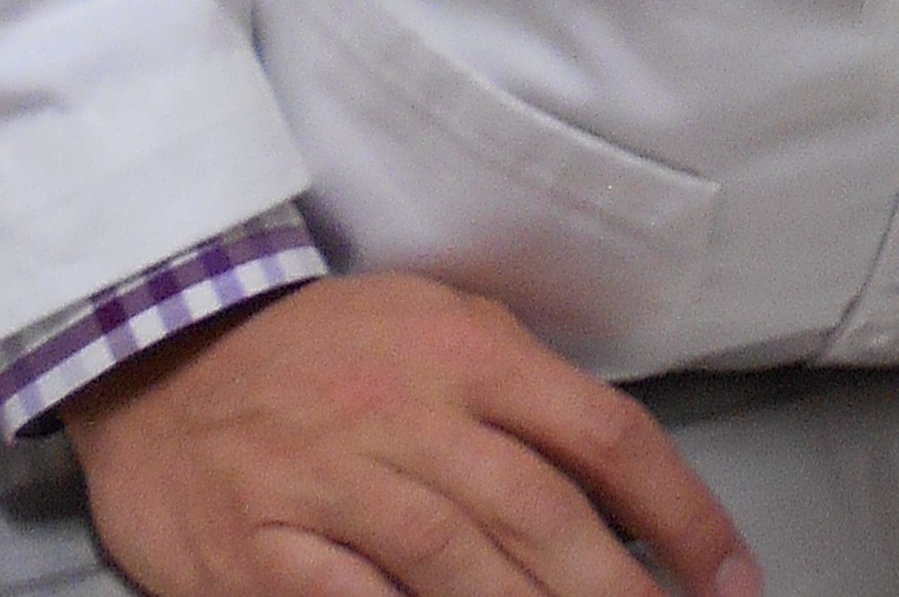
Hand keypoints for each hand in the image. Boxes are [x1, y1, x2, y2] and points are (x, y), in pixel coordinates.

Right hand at [61, 273, 760, 596]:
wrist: (167, 348)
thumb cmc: (325, 347)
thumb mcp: (442, 327)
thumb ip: (527, 396)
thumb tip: (621, 483)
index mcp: (472, 354)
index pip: (605, 435)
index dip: (680, 511)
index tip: (732, 576)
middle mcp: (413, 417)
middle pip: (542, 514)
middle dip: (620, 591)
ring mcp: (333, 486)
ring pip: (455, 566)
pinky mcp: (258, 553)